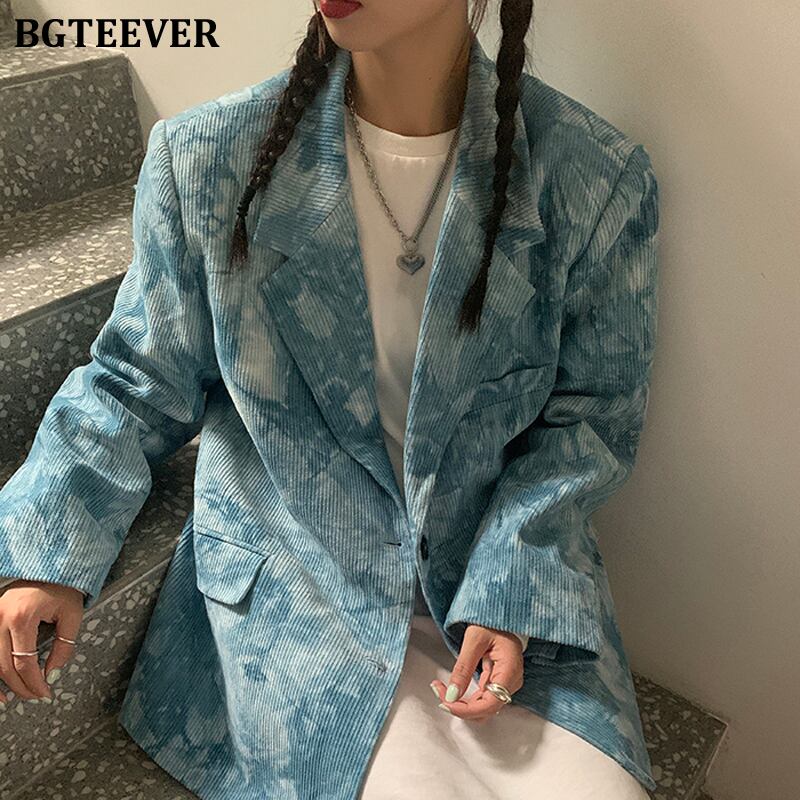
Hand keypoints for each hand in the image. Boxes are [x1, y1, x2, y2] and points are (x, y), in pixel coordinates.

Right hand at [0, 580, 83, 703]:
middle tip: (36, 695)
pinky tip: (0, 686)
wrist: (51, 568)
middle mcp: (0, 618)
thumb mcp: (72, 616)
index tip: (45, 692)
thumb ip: (63, 647)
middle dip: (21, 686)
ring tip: (15, 697)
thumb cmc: (63, 589)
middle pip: (4, 666)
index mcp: (22, 617)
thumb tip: (52, 675)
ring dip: (2, 683)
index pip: (24, 661)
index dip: (34, 682)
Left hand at [430, 624, 523, 721]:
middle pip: (486, 709)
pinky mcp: (497, 681)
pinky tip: (450, 688)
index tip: (446, 704)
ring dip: (460, 703)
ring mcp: (505, 683)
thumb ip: (463, 668)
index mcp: (510, 670)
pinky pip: (481, 697)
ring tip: (440, 688)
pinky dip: (464, 696)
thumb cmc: (491, 620)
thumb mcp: (474, 639)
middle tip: (438, 691)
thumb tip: (451, 695)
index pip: (491, 704)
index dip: (467, 710)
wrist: (499, 612)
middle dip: (460, 706)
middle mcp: (511, 681)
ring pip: (482, 706)